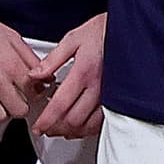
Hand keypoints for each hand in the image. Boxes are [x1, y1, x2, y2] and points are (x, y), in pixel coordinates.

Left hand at [28, 12, 107, 138]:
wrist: (129, 31)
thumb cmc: (103, 32)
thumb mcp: (72, 39)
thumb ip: (52, 60)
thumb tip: (34, 74)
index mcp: (83, 72)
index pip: (60, 105)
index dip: (46, 120)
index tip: (39, 127)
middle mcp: (98, 87)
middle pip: (73, 119)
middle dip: (57, 129)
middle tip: (47, 129)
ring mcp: (109, 95)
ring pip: (89, 125)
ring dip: (72, 132)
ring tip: (60, 130)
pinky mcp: (118, 98)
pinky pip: (103, 121)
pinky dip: (89, 129)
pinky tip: (81, 127)